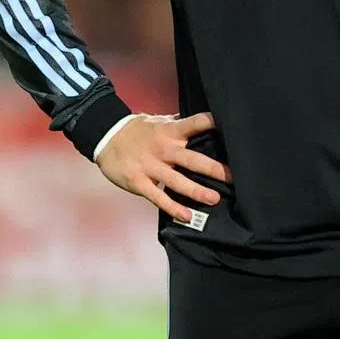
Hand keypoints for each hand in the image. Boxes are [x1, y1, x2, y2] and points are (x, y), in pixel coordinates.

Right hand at [96, 112, 231, 224]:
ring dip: (197, 191)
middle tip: (233, 177)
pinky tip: (187, 216)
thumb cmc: (139, 130)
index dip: (213, 123)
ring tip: (215, 199)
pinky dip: (173, 208)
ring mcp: (151, 166)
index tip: (232, 129)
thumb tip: (206, 122)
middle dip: (213, 169)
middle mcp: (164, 148)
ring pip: (177, 181)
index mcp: (171, 131)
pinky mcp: (139, 182)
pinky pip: (158, 197)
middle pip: (192, 159)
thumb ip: (181, 125)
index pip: (196, 123)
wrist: (106, 136)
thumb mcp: (160, 122)